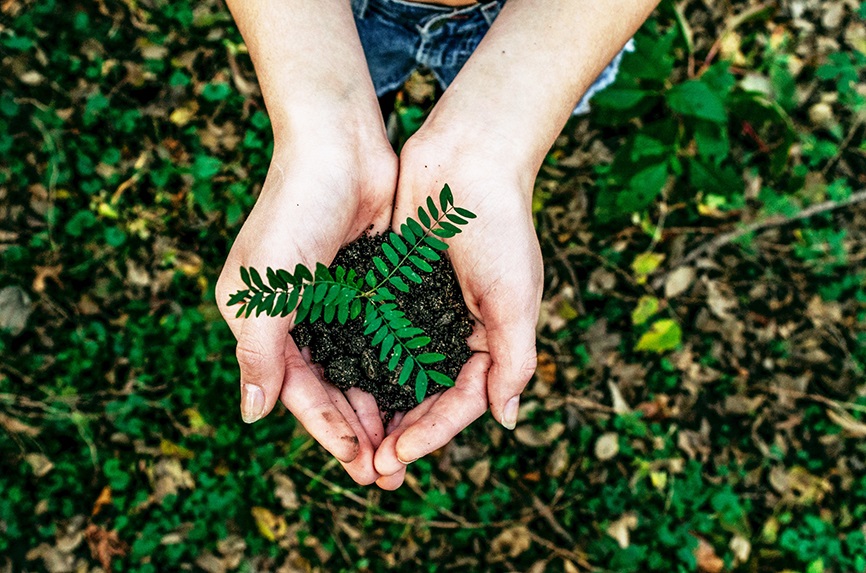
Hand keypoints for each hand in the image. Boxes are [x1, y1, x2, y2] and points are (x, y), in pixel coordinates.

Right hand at [216, 131, 397, 484]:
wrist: (340, 146)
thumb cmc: (294, 212)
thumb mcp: (265, 287)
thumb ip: (259, 353)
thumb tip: (253, 416)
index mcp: (264, 323)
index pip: (298, 393)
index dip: (328, 432)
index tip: (360, 468)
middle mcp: (299, 318)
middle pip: (331, 389)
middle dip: (358, 431)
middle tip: (390, 472)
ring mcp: (336, 303)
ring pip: (360, 370)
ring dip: (381, 407)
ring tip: (408, 445)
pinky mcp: (369, 286)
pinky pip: (384, 338)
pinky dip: (398, 368)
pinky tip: (420, 394)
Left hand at [372, 135, 542, 488]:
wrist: (467, 158)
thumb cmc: (500, 226)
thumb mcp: (515, 298)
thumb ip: (514, 360)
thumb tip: (506, 420)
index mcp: (490, 339)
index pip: (461, 402)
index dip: (432, 433)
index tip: (398, 456)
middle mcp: (454, 331)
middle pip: (425, 397)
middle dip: (400, 433)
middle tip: (370, 468)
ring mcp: (421, 311)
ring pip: (395, 372)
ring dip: (376, 407)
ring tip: (350, 441)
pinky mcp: (392, 287)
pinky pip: (374, 334)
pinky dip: (359, 362)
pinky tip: (335, 385)